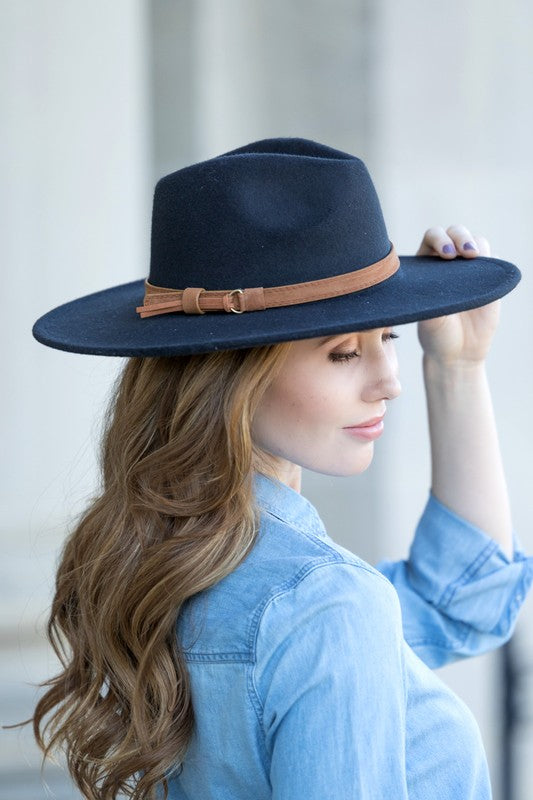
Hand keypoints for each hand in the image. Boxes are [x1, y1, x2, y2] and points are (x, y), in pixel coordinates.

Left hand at [416, 224, 499, 365]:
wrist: (459, 352)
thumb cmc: (437, 334)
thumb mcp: (428, 318)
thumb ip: (428, 300)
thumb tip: (430, 284)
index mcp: (426, 266)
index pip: (431, 239)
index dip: (438, 239)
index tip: (445, 255)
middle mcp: (447, 263)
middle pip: (454, 233)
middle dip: (459, 236)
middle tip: (462, 253)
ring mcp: (469, 269)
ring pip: (475, 241)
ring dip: (475, 243)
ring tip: (474, 258)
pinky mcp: (488, 278)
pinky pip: (492, 259)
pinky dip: (491, 259)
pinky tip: (487, 270)